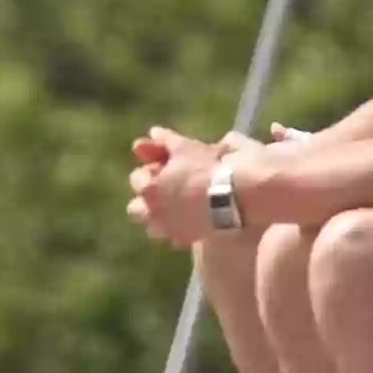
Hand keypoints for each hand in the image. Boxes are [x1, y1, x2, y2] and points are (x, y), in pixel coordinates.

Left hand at [128, 126, 222, 245]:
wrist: (236, 193)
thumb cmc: (208, 165)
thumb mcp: (185, 146)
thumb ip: (165, 141)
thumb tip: (152, 133)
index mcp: (149, 188)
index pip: (136, 178)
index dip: (151, 169)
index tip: (167, 165)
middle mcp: (154, 212)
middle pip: (136, 210)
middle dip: (147, 200)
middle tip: (167, 189)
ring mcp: (169, 229)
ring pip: (153, 228)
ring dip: (160, 217)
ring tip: (179, 206)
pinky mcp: (187, 239)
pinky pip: (175, 237)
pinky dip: (179, 228)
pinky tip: (194, 217)